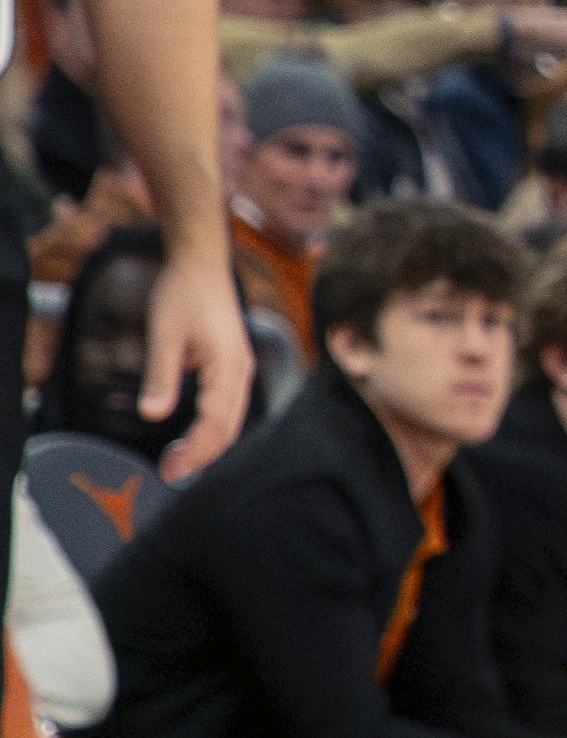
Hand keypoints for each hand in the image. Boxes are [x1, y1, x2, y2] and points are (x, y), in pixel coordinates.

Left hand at [141, 247, 255, 479]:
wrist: (202, 264)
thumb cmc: (183, 293)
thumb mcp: (164, 334)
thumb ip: (161, 376)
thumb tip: (153, 414)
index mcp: (229, 366)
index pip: (216, 423)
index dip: (194, 451)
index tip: (169, 470)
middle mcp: (241, 372)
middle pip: (230, 428)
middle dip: (202, 455)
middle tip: (170, 473)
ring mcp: (240, 369)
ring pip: (232, 420)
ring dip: (208, 444)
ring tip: (180, 460)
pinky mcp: (232, 366)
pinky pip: (228, 407)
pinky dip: (213, 428)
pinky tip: (193, 435)